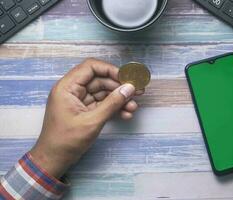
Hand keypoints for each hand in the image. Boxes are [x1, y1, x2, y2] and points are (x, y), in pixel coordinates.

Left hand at [30, 58, 142, 177]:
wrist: (54, 160)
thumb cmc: (66, 140)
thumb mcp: (92, 121)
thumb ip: (112, 103)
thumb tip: (130, 88)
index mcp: (68, 87)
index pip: (91, 67)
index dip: (110, 70)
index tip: (127, 78)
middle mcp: (73, 90)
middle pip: (100, 80)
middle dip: (119, 86)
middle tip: (138, 91)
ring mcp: (80, 100)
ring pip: (104, 92)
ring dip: (119, 99)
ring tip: (134, 107)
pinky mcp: (85, 110)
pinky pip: (102, 104)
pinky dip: (114, 108)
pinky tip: (126, 114)